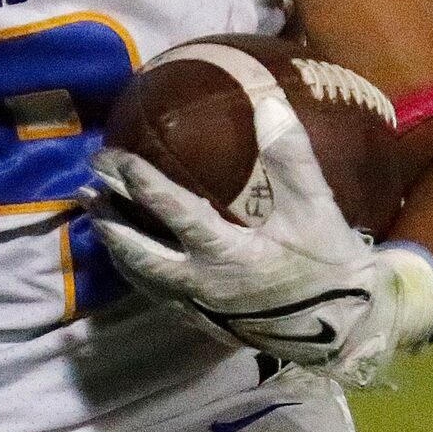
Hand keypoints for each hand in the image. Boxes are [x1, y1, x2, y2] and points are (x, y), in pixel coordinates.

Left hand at [86, 126, 432, 385]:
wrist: (346, 328)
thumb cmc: (329, 266)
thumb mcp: (316, 209)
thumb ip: (291, 159)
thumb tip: (269, 104)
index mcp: (227, 256)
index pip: (172, 213)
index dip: (139, 183)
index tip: (113, 157)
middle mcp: (202, 285)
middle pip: (138, 252)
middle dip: (109, 218)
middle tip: (86, 187)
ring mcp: (198, 307)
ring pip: (140, 277)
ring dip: (114, 245)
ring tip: (95, 216)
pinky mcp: (201, 321)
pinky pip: (155, 293)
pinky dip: (134, 270)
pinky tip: (127, 253)